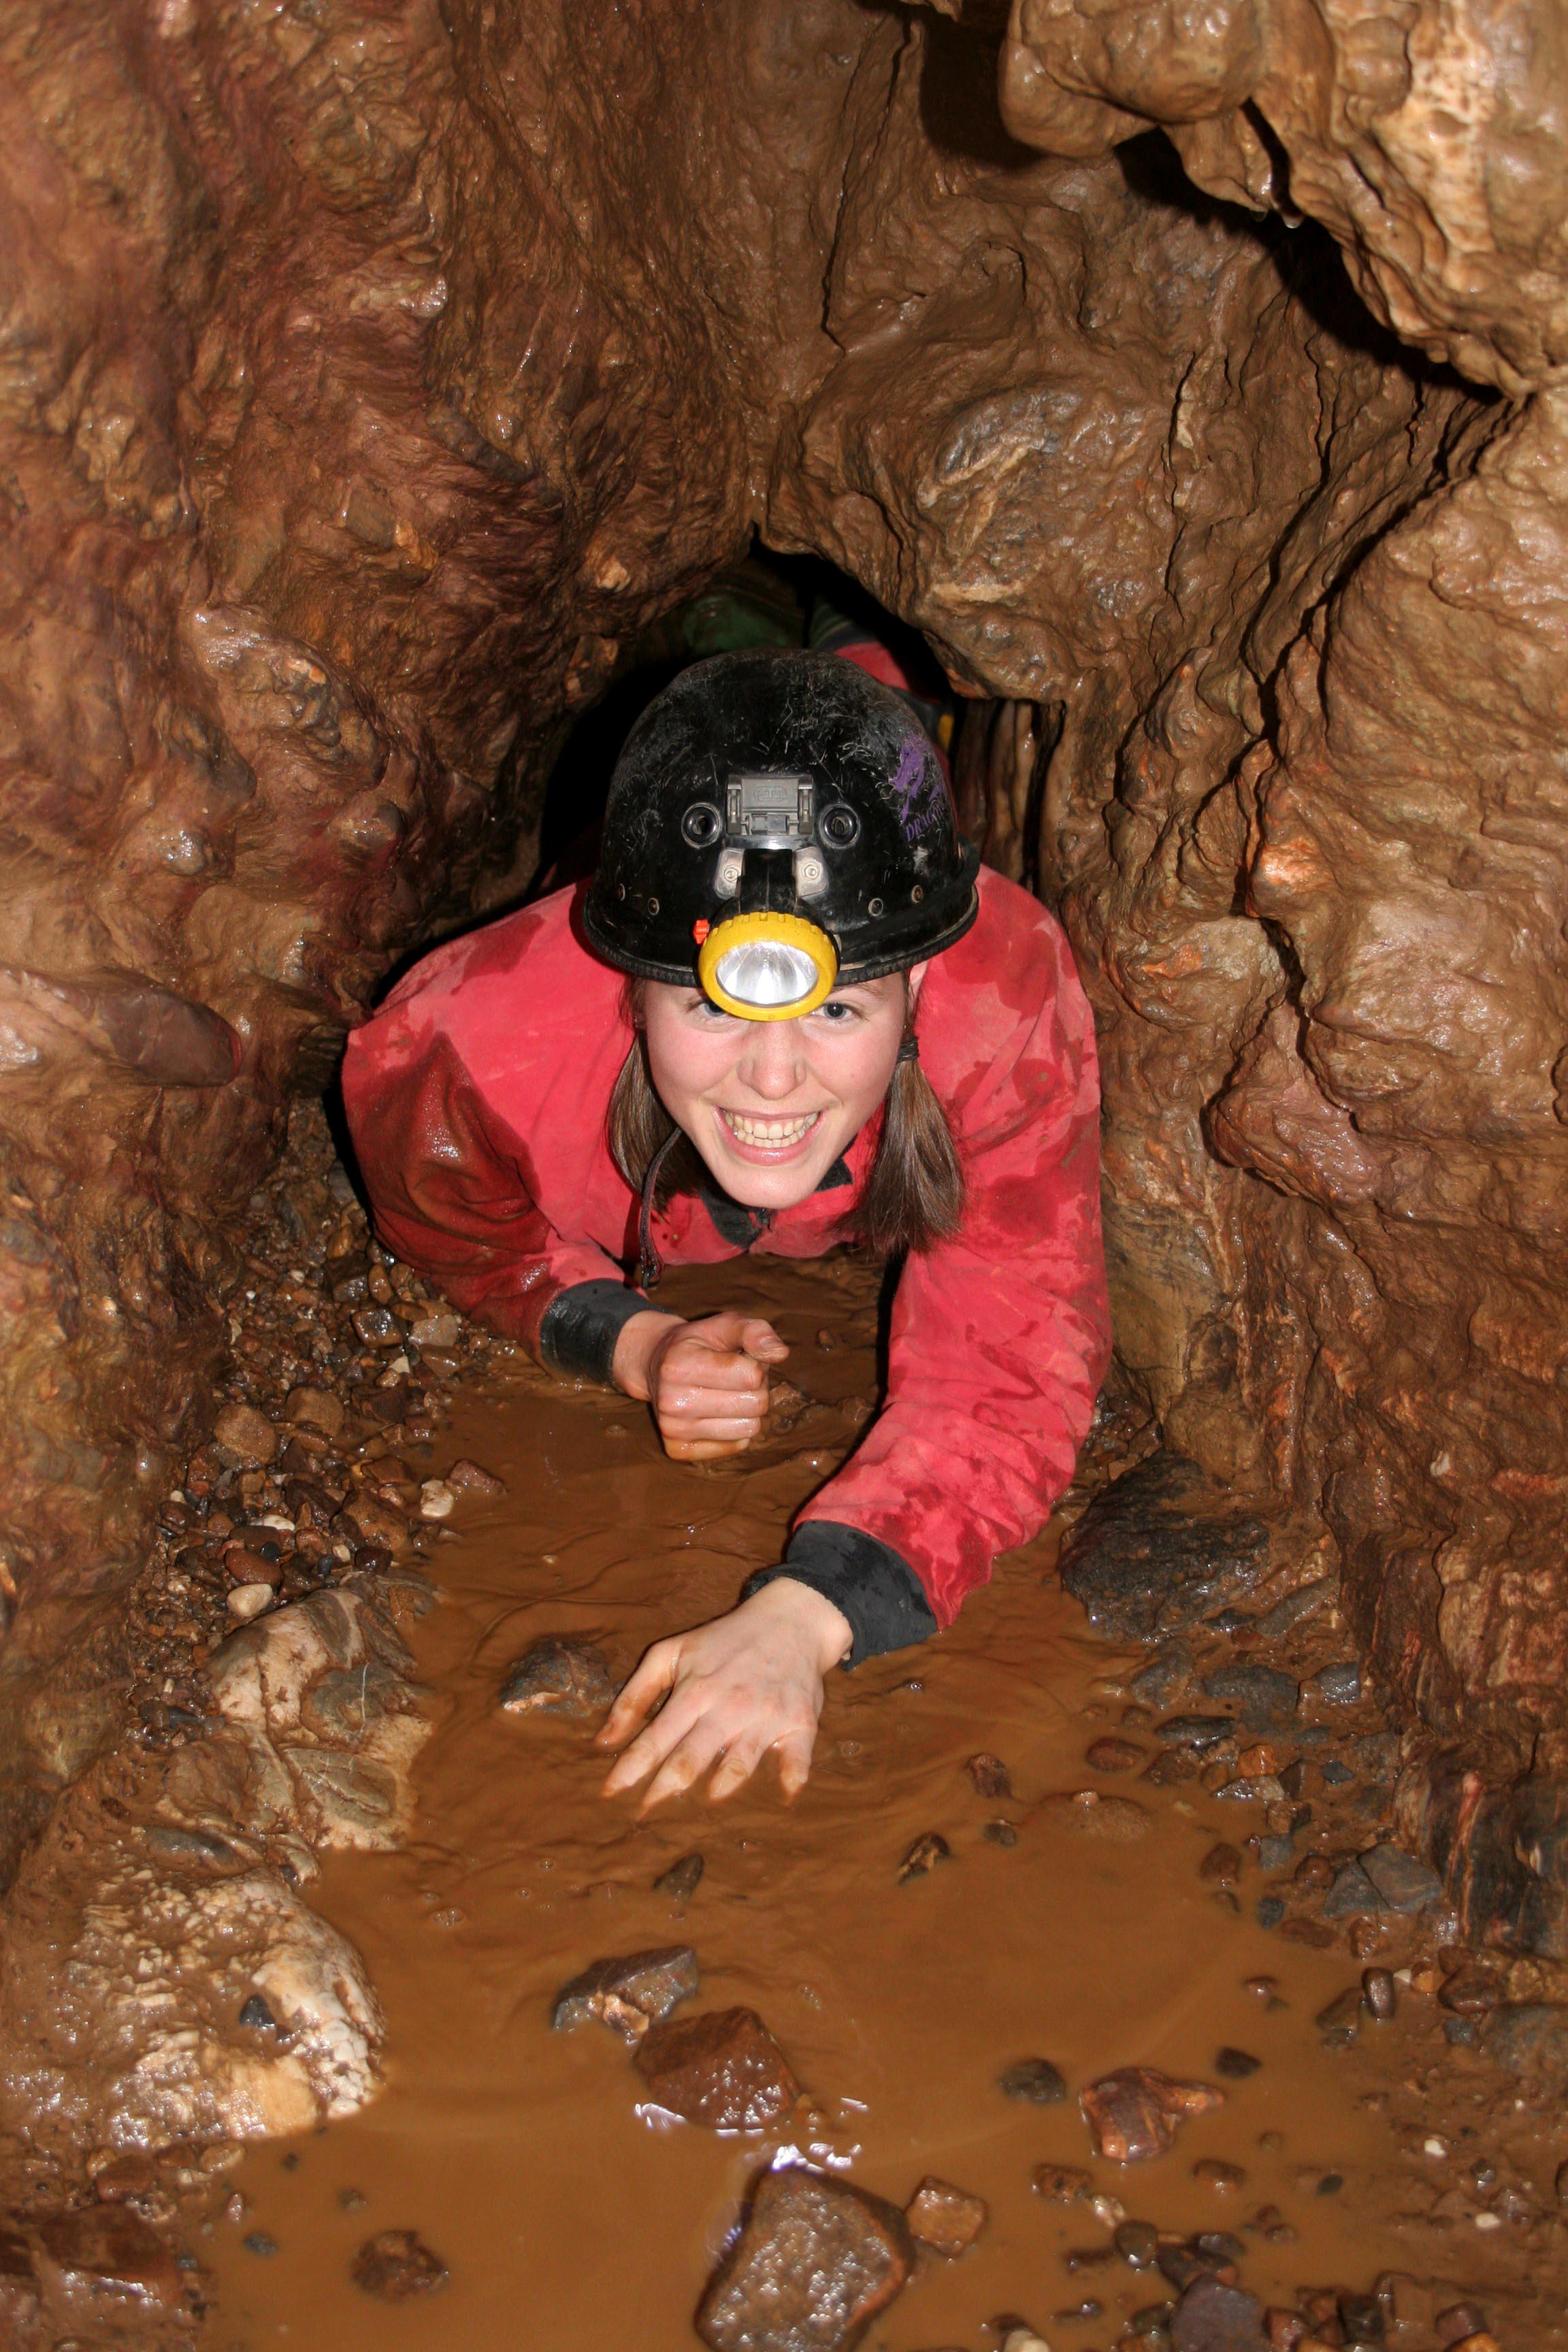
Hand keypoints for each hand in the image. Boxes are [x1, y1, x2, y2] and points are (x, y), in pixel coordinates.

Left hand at [597, 1580, 851, 1807]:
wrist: (791, 1620)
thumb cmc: (723, 1641)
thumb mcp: (672, 1652)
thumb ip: (635, 1695)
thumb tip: (603, 1741)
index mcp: (694, 1692)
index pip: (655, 1740)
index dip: (629, 1769)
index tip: (608, 1794)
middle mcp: (728, 1708)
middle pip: (691, 1760)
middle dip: (663, 1791)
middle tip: (643, 1816)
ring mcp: (765, 1718)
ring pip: (738, 1766)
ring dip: (719, 1789)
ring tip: (702, 1806)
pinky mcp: (799, 1725)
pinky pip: (797, 1761)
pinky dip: (791, 1782)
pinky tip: (781, 1799)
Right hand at [612, 1309, 788, 1460]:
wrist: (654, 1364)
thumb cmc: (697, 1343)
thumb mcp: (724, 1325)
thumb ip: (755, 1331)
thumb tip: (780, 1353)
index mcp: (680, 1365)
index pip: (752, 1376)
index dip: (756, 1365)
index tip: (739, 1359)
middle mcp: (672, 1402)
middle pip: (755, 1405)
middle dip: (755, 1388)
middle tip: (736, 1378)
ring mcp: (672, 1429)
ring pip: (749, 1429)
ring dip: (747, 1410)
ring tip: (727, 1393)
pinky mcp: (678, 1450)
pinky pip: (736, 1446)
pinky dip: (735, 1430)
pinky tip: (717, 1413)